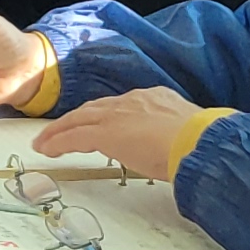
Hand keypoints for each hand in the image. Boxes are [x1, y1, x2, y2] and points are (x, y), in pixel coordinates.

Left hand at [38, 87, 210, 180]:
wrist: (200, 142)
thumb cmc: (204, 143)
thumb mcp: (190, 132)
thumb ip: (178, 136)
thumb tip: (182, 150)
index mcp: (154, 99)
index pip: (121, 106)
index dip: (105, 115)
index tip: (98, 123)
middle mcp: (132, 101)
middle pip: (94, 108)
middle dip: (75, 119)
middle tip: (59, 130)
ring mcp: (116, 115)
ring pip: (79, 119)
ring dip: (60, 130)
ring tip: (45, 140)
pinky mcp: (105, 133)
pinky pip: (74, 137)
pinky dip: (58, 142)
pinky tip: (46, 149)